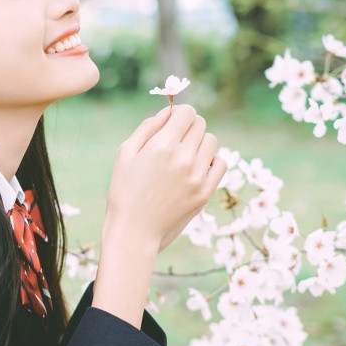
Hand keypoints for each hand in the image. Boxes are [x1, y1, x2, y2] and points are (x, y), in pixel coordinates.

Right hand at [104, 104, 226, 252]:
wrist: (134, 232)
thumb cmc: (124, 192)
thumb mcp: (125, 154)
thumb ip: (147, 128)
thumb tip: (168, 112)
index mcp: (162, 146)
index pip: (187, 112)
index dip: (178, 114)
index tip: (171, 123)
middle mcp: (184, 159)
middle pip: (200, 124)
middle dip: (188, 127)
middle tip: (175, 141)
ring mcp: (198, 177)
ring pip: (212, 141)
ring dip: (200, 143)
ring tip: (184, 156)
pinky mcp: (205, 192)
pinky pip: (221, 163)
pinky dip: (212, 161)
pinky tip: (197, 168)